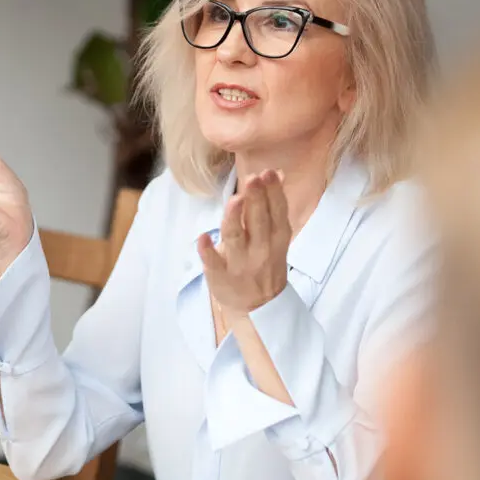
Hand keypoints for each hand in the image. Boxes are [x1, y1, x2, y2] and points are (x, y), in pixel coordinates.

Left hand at [198, 170, 290, 315]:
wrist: (260, 306)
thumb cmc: (266, 263)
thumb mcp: (277, 236)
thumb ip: (274, 205)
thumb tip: (277, 172)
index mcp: (276, 237)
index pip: (277, 211)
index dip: (273, 192)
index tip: (268, 172)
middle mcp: (261, 249)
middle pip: (258, 221)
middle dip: (256, 199)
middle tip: (252, 178)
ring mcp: (240, 264)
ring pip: (236, 238)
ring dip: (234, 219)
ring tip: (234, 200)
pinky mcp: (221, 276)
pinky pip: (213, 263)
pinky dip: (208, 251)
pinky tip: (202, 238)